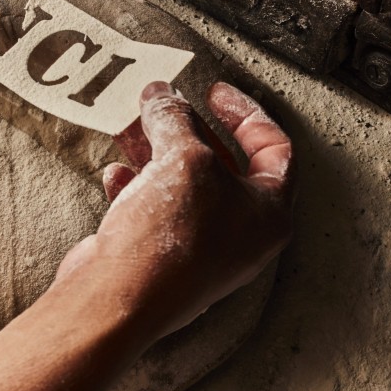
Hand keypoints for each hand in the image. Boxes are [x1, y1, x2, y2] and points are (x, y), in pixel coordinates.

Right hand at [56, 81, 294, 341]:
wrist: (119, 298)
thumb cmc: (170, 237)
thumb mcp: (182, 158)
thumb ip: (175, 119)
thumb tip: (162, 96)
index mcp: (267, 214)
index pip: (274, 149)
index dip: (245, 113)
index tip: (214, 92)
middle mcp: (239, 233)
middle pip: (220, 165)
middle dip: (187, 129)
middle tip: (164, 103)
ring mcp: (200, 248)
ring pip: (181, 185)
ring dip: (156, 151)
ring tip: (130, 127)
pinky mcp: (161, 256)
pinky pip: (154, 209)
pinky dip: (136, 185)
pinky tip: (116, 174)